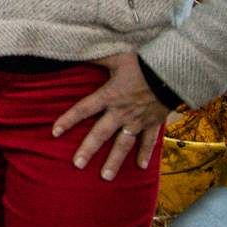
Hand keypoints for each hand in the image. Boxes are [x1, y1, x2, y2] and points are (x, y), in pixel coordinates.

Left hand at [53, 52, 173, 179]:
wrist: (173, 73)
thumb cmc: (142, 62)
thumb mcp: (116, 56)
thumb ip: (96, 57)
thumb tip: (75, 49)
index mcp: (109, 95)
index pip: (83, 109)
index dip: (68, 120)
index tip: (54, 132)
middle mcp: (121, 112)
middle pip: (101, 133)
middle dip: (88, 149)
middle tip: (77, 165)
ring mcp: (138, 120)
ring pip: (124, 144)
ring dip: (114, 161)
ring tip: (105, 176)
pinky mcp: (153, 123)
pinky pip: (149, 141)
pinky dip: (145, 153)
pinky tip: (142, 167)